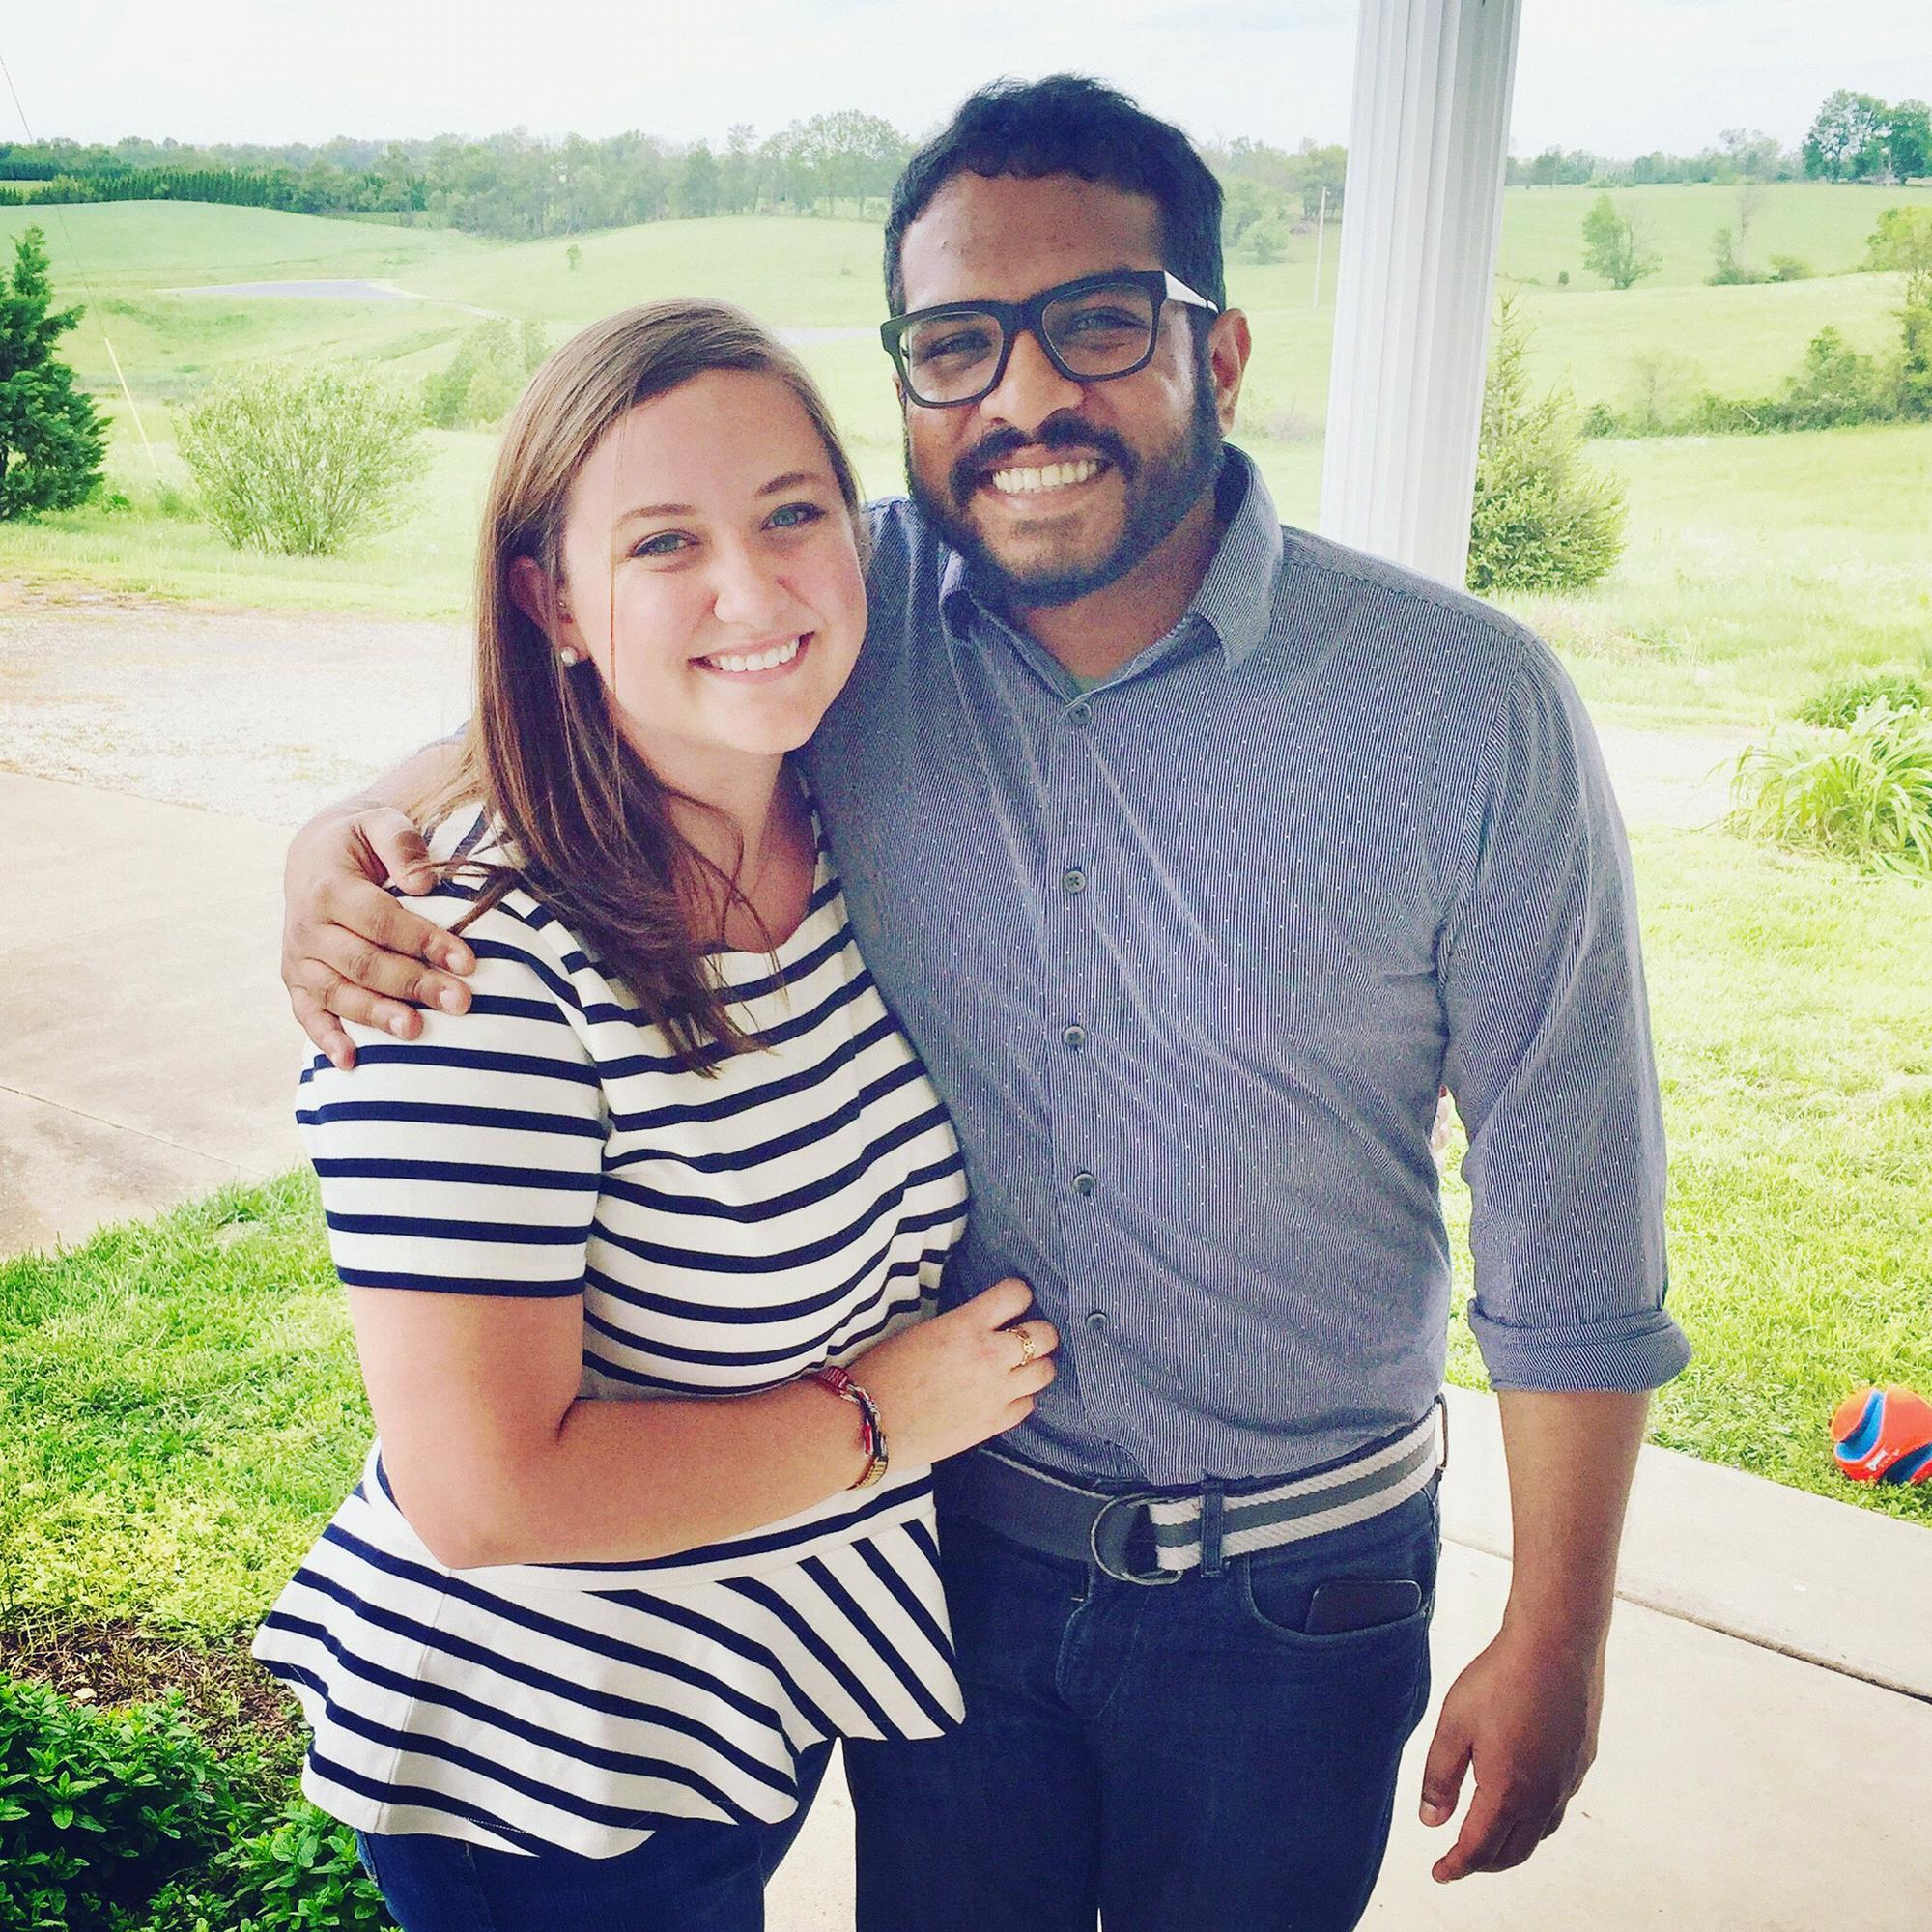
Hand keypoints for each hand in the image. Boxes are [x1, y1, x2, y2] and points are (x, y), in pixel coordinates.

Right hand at [282, 803, 475, 1069]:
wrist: (314, 855)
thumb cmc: (360, 841)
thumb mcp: (379, 822)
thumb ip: (401, 843)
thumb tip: (422, 883)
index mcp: (326, 887)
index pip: (380, 921)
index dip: (423, 941)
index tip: (467, 960)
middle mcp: (306, 926)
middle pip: (363, 962)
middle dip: (414, 983)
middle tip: (460, 1001)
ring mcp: (298, 958)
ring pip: (338, 993)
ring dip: (377, 1015)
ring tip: (418, 1030)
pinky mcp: (296, 981)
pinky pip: (307, 1015)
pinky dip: (326, 1039)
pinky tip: (352, 1062)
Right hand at [850, 1278, 1057, 1467]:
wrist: (868, 1423)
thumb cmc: (883, 1372)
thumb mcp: (922, 1332)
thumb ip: (961, 1326)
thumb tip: (982, 1324)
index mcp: (965, 1326)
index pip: (1016, 1295)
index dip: (1017, 1295)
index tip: (1012, 1302)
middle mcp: (989, 1356)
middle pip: (1045, 1335)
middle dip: (1038, 1332)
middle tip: (1025, 1336)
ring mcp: (995, 1393)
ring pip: (1045, 1372)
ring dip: (1036, 1365)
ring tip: (1020, 1367)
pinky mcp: (992, 1424)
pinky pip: (1028, 1405)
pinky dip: (1021, 1397)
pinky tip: (1005, 1395)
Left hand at [1418, 1627, 1603, 1880]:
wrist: (1555, 1645)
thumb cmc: (1501, 1678)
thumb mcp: (1453, 1725)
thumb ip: (1440, 1777)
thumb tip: (1431, 1820)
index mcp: (1508, 1791)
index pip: (1480, 1847)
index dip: (1457, 1865)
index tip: (1440, 1873)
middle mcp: (1543, 1795)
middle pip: (1513, 1851)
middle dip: (1483, 1862)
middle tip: (1461, 1861)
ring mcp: (1567, 1779)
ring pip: (1539, 1832)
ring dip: (1512, 1844)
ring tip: (1489, 1837)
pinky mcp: (1580, 1760)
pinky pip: (1556, 1805)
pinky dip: (1535, 1818)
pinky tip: (1523, 1799)